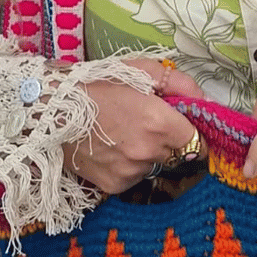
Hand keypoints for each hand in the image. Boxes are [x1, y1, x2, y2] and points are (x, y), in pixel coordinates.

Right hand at [63, 59, 206, 192]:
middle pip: (179, 155)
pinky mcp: (113, 186)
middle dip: (171, 141)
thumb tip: (206, 101)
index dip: (196, 133)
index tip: (185, 126)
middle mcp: (148, 153)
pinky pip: (135, 177)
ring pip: (156, 166)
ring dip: (150, 153)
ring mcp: (130, 173)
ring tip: (124, 132)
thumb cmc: (98, 83)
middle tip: (149, 123)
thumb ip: (180, 85)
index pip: (199, 143)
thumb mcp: (141, 71)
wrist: (50, 110)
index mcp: (159, 123)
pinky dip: (130, 165)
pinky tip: (112, 147)